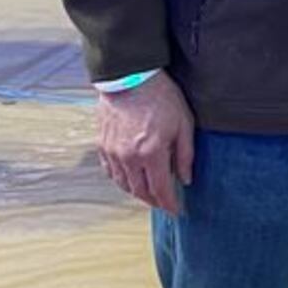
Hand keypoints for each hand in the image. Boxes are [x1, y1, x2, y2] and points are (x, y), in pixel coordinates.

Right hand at [97, 70, 194, 214]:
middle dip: (154, 201)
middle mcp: (128, 158)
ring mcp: (112, 152)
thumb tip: (186, 179)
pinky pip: (110, 171)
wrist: (130, 76)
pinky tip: (129, 177)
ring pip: (123, 184)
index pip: (160, 189)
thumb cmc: (161, 96)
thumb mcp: (183, 123)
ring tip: (149, 192)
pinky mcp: (102, 144)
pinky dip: (121, 179)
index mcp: (150, 153)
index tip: (176, 211)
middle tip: (164, 203)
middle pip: (140, 191)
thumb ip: (185, 154)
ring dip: (137, 192)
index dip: (169, 204)